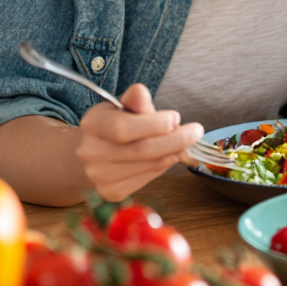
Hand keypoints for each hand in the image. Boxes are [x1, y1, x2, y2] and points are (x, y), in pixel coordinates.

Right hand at [76, 84, 203, 201]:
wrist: (95, 152)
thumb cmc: (115, 122)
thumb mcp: (123, 104)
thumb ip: (135, 99)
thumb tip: (141, 93)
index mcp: (92, 124)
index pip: (122, 128)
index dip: (153, 124)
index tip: (176, 117)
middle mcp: (91, 153)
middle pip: (141, 150)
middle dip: (175, 140)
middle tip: (196, 131)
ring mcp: (100, 177)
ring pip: (149, 165)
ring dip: (173, 153)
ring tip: (182, 141)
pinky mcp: (113, 192)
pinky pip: (148, 178)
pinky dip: (164, 165)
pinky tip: (167, 155)